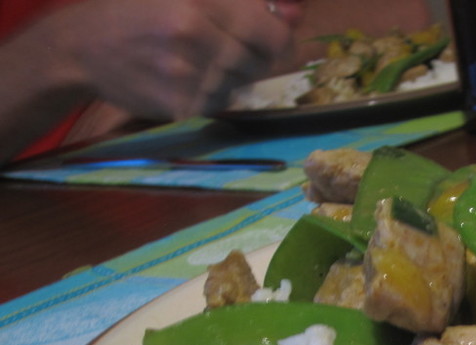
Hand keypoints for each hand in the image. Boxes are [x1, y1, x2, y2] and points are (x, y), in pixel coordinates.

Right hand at [54, 0, 294, 118]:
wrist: (83, 47)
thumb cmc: (138, 11)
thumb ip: (243, 3)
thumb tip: (294, 16)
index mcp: (198, 2)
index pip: (270, 33)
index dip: (278, 39)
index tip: (271, 40)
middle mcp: (195, 34)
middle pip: (257, 62)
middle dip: (250, 58)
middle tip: (220, 48)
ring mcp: (187, 73)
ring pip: (238, 84)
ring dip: (226, 76)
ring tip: (193, 60)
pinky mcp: (180, 104)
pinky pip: (217, 104)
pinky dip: (209, 94)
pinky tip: (182, 79)